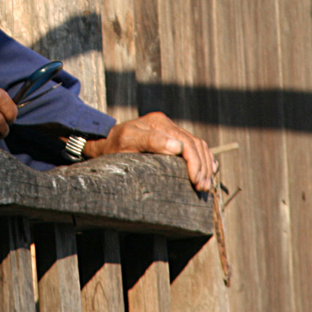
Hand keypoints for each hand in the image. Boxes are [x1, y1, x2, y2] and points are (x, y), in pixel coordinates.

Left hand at [83, 112, 216, 191]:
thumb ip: (150, 141)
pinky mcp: (170, 137)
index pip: (187, 142)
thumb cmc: (112, 146)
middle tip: (202, 188)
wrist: (103, 142)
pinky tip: (208, 171)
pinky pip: (194, 146)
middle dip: (202, 167)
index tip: (196, 182)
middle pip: (195, 144)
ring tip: (205, 185)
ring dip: (205, 165)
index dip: (195, 163)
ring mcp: (169, 130)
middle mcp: (167, 124)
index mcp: (159, 122)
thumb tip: (177, 146)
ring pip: (198, 145)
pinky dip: (204, 158)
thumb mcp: (127, 142)